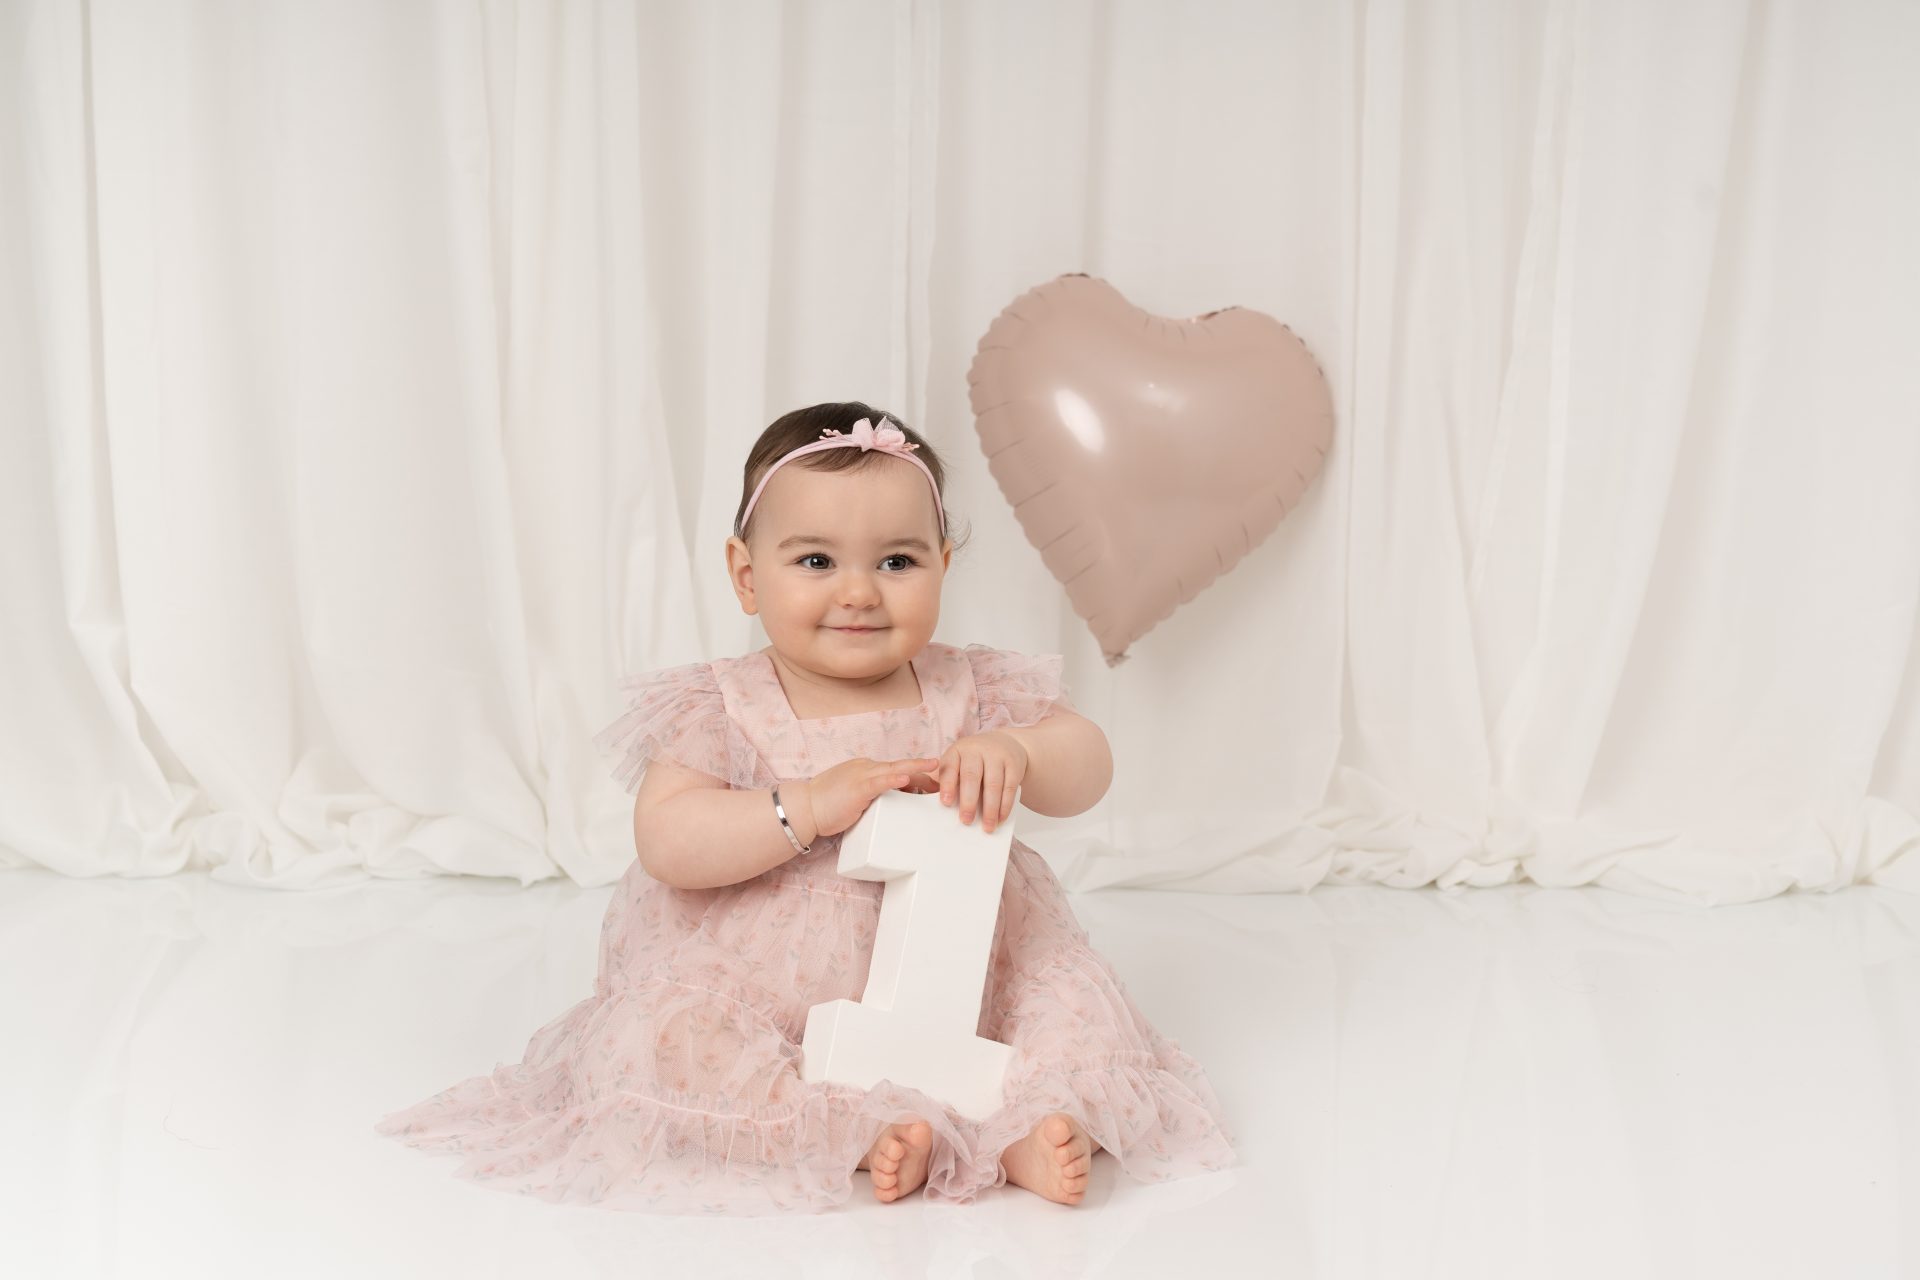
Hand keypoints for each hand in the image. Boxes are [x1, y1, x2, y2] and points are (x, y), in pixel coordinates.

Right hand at [788, 755, 941, 843]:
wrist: (803, 808)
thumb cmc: (825, 806)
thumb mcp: (852, 798)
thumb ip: (870, 798)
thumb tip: (887, 805)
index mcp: (864, 770)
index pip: (894, 770)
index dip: (914, 776)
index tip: (930, 782)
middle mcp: (865, 768)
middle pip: (899, 767)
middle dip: (921, 771)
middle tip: (942, 773)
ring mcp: (861, 776)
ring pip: (894, 769)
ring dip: (915, 769)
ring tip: (933, 766)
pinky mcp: (856, 788)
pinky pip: (879, 782)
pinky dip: (894, 779)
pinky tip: (907, 778)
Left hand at [933, 730, 1028, 833]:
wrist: (1003, 744)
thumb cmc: (975, 761)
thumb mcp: (959, 763)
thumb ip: (949, 782)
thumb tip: (942, 810)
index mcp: (957, 751)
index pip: (950, 767)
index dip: (947, 785)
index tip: (946, 803)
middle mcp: (976, 750)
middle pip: (971, 776)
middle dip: (969, 801)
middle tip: (966, 821)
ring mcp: (997, 755)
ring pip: (993, 784)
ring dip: (990, 808)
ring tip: (987, 826)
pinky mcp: (1014, 764)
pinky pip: (1009, 787)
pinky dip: (1005, 805)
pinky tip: (1001, 818)